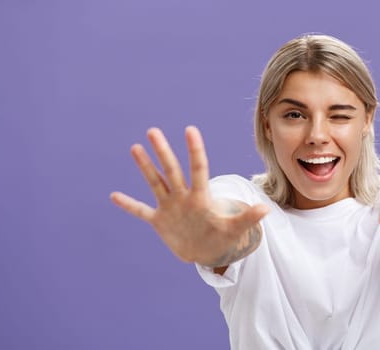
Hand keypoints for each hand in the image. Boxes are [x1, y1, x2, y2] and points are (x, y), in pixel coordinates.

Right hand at [109, 127, 268, 266]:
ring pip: (155, 183)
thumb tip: (265, 210)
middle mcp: (183, 197)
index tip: (190, 129)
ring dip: (145, 167)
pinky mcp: (159, 220)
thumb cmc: (222, 237)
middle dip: (163, 152)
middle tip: (153, 130)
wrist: (207, 251)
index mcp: (201, 197)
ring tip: (135, 148)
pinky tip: (114, 195)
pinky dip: (129, 205)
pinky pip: (141, 211)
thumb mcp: (234, 230)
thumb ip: (247, 219)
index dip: (195, 151)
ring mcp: (170, 207)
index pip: (198, 169)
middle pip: (172, 170)